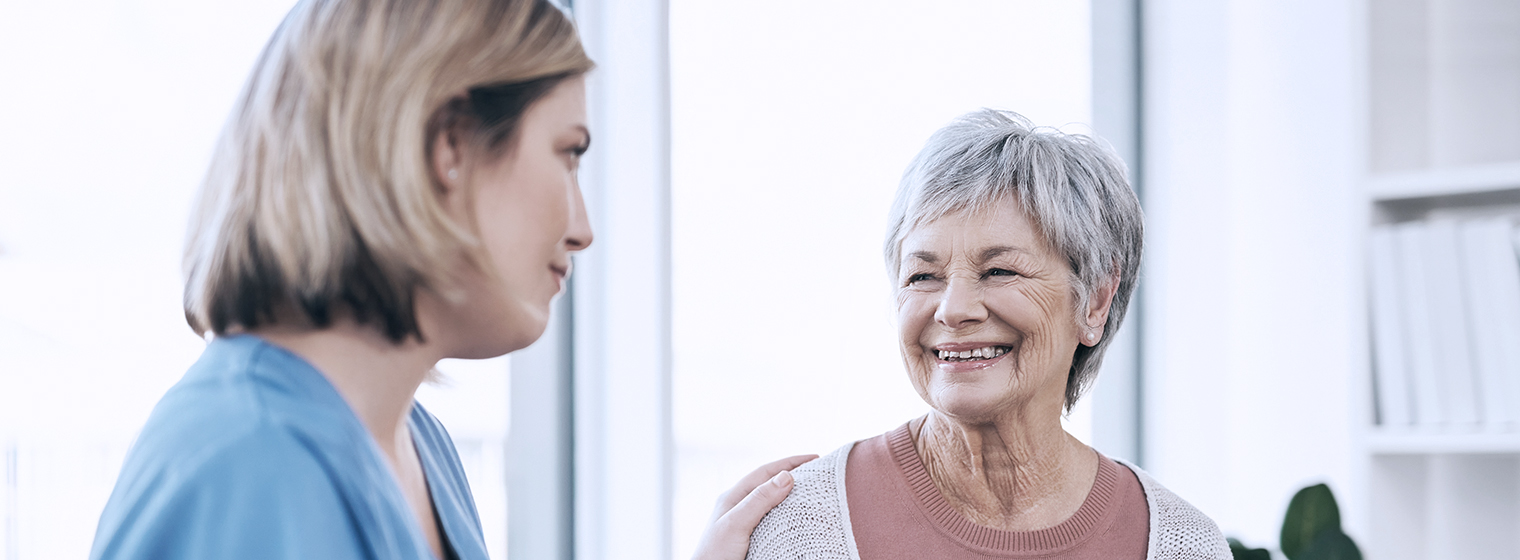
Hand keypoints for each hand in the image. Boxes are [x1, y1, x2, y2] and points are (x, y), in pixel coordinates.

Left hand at [691, 454, 817, 559]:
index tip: (814, 458)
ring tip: (812, 494)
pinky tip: (798, 520)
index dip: (790, 463)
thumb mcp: (737, 523)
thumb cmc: (714, 554)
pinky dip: (787, 515)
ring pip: (772, 502)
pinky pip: (772, 520)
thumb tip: (786, 476)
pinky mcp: (750, 538)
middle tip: (818, 473)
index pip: (765, 472)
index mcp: (733, 497)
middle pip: (770, 484)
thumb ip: (759, 500)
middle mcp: (739, 507)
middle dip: (793, 475)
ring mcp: (744, 522)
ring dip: (791, 496)